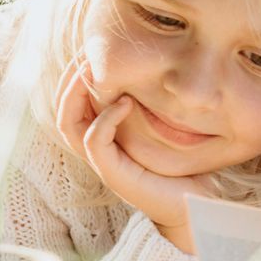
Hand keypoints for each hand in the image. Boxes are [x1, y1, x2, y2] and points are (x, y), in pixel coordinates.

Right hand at [55, 60, 214, 252]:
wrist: (197, 208)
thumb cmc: (186, 169)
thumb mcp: (169, 131)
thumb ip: (156, 107)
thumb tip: (165, 71)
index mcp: (106, 139)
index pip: (74, 105)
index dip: (75, 79)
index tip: (91, 52)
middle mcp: (98, 151)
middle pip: (64, 111)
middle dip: (69, 80)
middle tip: (85, 55)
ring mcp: (104, 164)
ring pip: (69, 124)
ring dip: (76, 94)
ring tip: (92, 70)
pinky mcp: (115, 175)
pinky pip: (94, 141)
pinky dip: (105, 118)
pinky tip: (126, 102)